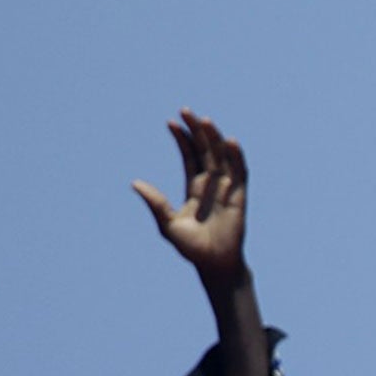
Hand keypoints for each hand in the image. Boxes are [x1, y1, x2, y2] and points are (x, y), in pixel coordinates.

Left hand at [132, 110, 248, 290]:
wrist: (214, 264)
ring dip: (215, 138)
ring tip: (205, 120)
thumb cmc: (191, 248)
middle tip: (186, 111)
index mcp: (194, 189)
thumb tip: (135, 183)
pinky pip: (240, 172)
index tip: (172, 122)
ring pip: (221, 157)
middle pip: (205, 151)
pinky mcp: (239, 196)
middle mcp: (211, 185)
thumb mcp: (168, 224)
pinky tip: (230, 141)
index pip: (190, 157)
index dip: (182, 140)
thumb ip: (155, 203)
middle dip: (197, 131)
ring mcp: (227, 189)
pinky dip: (237, 157)